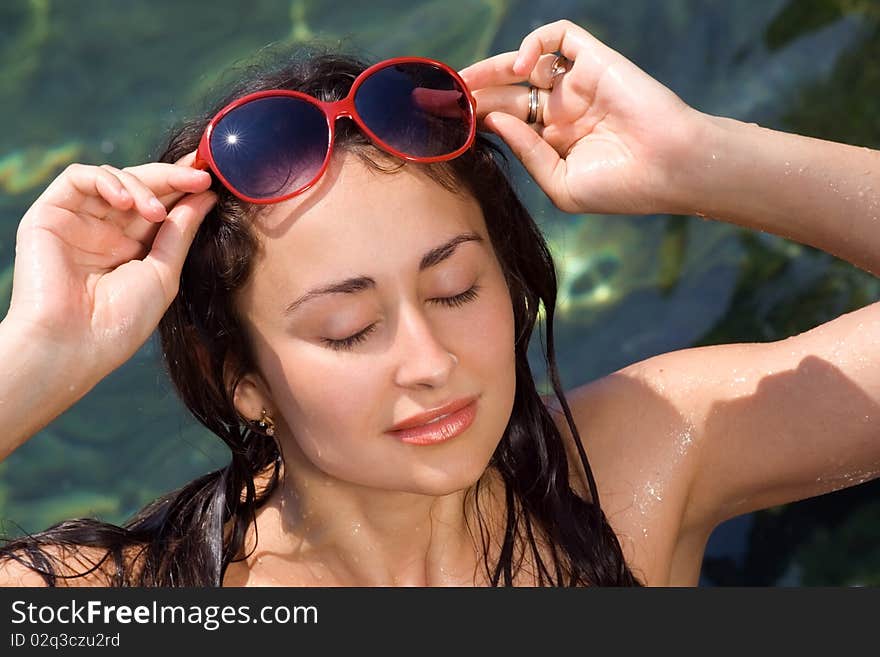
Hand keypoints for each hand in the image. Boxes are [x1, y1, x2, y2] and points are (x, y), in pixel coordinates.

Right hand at [6, 152, 214, 376]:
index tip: (213, 178)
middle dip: (172, 177)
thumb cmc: (121, 321)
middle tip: (200, 175)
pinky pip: (78, 177)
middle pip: (141, 186)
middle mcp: (106, 230)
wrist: (73, 345)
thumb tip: (207, 195)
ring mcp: (78, 221)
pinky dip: (107, 180)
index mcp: (133, 247)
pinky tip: (127, 202)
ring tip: (157, 211)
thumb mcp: (163, 273)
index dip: (184, 187)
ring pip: (113, 177)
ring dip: (142, 185)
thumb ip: (181, 231)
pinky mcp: (49, 214)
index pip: (161, 204)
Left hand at [459, 19, 703, 214]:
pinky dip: (535, 44)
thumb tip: (493, 122)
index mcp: (554, 143)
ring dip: (491, 68)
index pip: (505, 124)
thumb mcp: (560, 183)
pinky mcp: (594, 60)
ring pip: (524, 64)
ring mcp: (577, 84)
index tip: (445, 124)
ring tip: (465, 83)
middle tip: (442, 98)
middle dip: (473, 95)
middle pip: (507, 95)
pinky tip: (520, 69)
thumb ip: (525, 152)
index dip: (476, 121)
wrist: (669, 168)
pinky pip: (559, 37)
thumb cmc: (620, 187)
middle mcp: (562, 111)